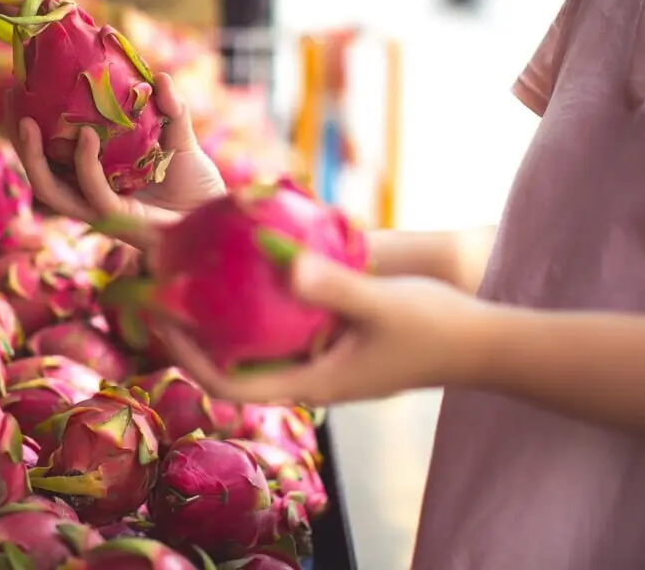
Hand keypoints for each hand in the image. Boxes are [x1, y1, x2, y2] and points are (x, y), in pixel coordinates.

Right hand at [12, 73, 226, 244]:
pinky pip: (91, 191)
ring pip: (49, 188)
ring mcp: (99, 209)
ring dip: (33, 156)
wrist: (217, 217)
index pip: (51, 151)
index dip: (32, 124)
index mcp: (95, 173)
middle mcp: (89, 192)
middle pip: (38, 169)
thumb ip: (170, 110)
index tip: (23, 87)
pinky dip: (84, 164)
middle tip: (12, 99)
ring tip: (27, 122)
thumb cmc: (196, 186)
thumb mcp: (180, 140)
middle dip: (18, 139)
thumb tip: (160, 76)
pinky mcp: (115, 220)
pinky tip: (86, 136)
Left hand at [161, 252, 495, 405]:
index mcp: (312, 384)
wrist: (484, 343)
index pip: (230, 387)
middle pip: (233, 365)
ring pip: (257, 344)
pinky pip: (285, 326)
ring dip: (223, 316)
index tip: (160, 319)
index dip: (187, 357)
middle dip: (193, 334)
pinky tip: (250, 257)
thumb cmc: (436, 328)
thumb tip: (283, 262)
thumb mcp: (382, 302)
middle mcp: (310, 378)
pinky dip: (261, 300)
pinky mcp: (337, 342)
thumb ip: (333, 285)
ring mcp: (323, 362)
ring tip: (193, 273)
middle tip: (163, 289)